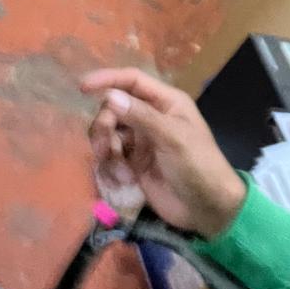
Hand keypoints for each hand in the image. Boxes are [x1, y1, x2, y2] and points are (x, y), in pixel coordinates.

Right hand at [82, 68, 246, 238]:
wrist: (207, 209)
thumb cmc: (198, 166)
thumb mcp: (173, 138)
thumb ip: (141, 116)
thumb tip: (109, 96)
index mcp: (165, 102)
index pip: (132, 81)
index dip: (107, 79)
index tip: (82, 87)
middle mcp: (151, 117)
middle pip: (114, 108)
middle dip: (104, 125)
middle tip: (105, 146)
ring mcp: (141, 141)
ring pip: (109, 133)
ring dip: (106, 149)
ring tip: (118, 170)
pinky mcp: (134, 164)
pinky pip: (111, 157)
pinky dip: (111, 167)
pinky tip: (123, 181)